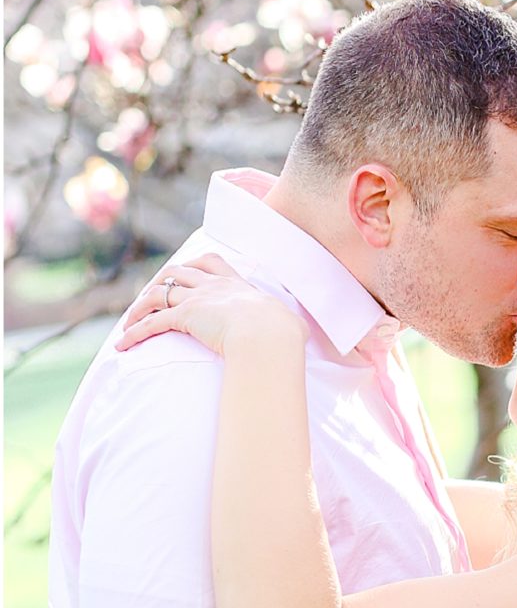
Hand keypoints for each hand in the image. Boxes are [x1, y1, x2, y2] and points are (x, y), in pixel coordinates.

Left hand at [116, 255, 306, 357]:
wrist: (269, 336)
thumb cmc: (283, 333)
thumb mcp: (288, 322)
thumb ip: (289, 323)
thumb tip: (303, 331)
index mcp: (237, 284)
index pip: (211, 262)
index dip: (195, 266)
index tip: (186, 273)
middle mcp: (214, 286)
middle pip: (178, 272)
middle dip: (161, 280)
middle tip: (150, 295)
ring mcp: (198, 299)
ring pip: (158, 294)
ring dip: (139, 307)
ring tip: (128, 322)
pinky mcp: (185, 317)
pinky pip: (152, 322)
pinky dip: (134, 332)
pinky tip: (122, 344)